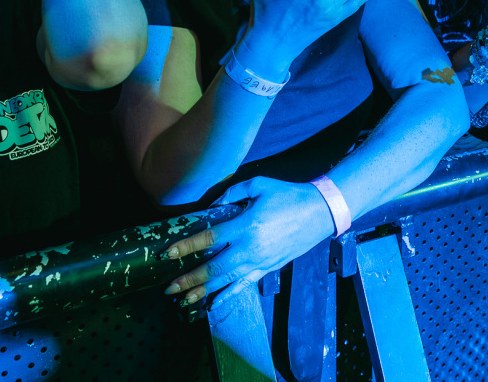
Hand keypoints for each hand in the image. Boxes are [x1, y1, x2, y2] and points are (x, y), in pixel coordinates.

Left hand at [163, 176, 334, 311]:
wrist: (320, 212)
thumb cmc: (288, 194)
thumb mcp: (259, 184)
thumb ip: (231, 194)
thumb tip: (210, 207)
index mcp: (246, 225)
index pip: (209, 239)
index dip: (186, 247)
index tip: (167, 254)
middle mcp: (251, 247)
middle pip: (214, 267)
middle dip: (189, 279)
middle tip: (169, 288)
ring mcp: (261, 261)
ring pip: (227, 280)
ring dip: (203, 291)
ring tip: (184, 300)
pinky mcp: (269, 267)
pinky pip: (245, 284)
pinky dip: (228, 295)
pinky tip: (213, 304)